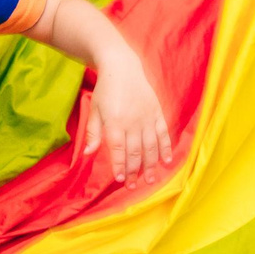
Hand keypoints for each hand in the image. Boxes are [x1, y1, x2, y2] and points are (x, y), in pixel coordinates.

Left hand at [80, 60, 172, 183]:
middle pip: (136, 152)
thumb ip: (93, 133)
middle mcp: (133, 122)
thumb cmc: (105, 90)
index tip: (119, 180)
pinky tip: (166, 161)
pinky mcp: (157, 113)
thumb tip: (88, 153)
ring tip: (150, 180)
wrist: (122, 67)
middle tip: (132, 186)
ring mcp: (147, 117)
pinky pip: (163, 133)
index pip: (119, 150)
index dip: (120, 166)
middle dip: (134, 171)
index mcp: (115, 122)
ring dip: (151, 165)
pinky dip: (166, 148)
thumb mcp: (94, 110)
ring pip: (151, 146)